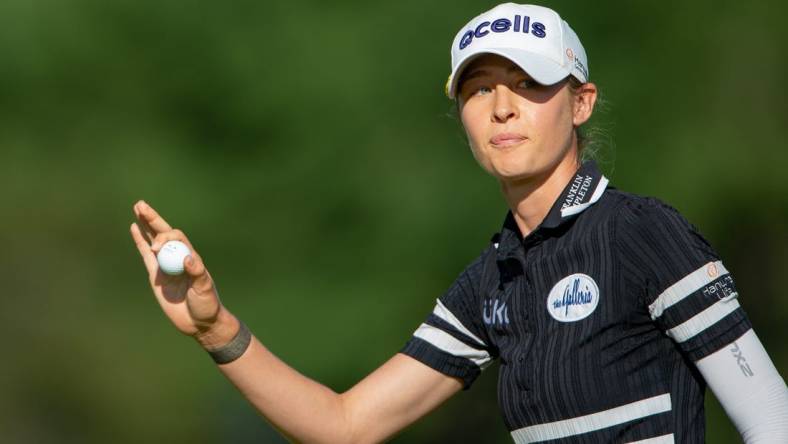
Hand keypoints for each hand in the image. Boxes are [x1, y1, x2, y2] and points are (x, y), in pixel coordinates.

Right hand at [130, 200, 230, 341]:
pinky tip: (134, 228)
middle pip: (163, 233)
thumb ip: (197, 274)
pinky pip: (145, 255)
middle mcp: (177, 257)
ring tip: (137, 208)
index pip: (176, 238)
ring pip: (153, 240)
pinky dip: (140, 242)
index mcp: (191, 257)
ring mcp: (166, 265)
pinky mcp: (156, 276)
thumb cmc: (207, 305)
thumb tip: (188, 259)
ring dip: (145, 225)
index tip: (156, 248)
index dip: (165, 238)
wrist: (199, 322)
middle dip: (152, 219)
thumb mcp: (205, 290)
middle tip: (140, 204)